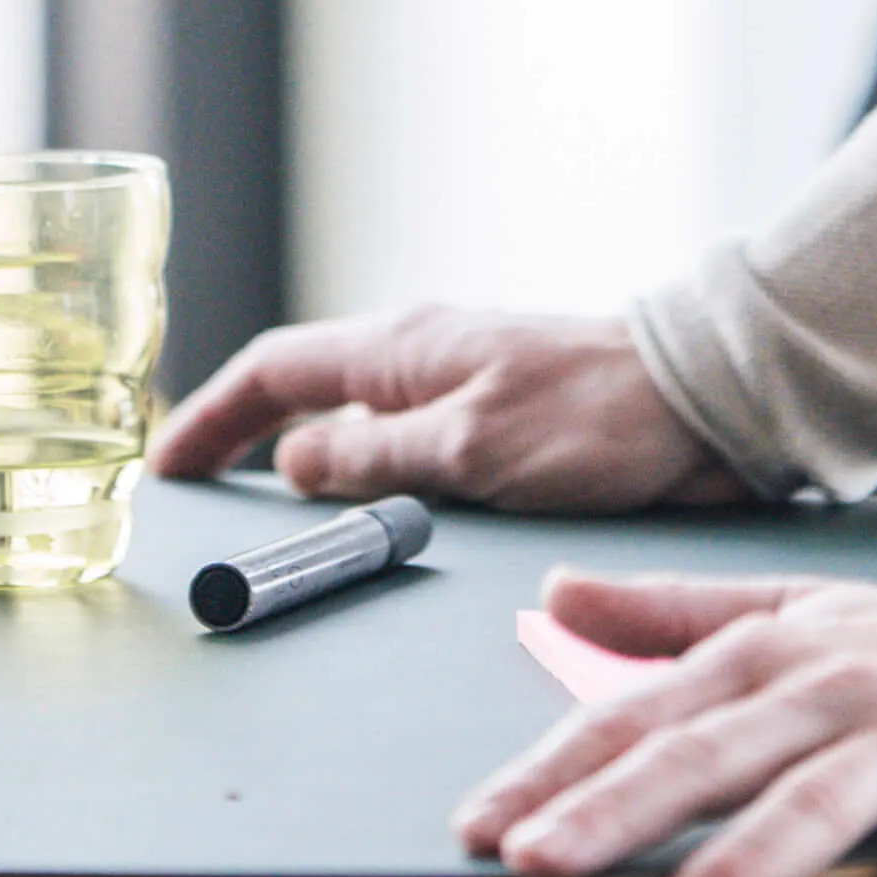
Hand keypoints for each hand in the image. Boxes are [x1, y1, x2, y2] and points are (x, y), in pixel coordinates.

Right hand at [143, 305, 733, 508]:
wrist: (708, 404)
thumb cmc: (599, 418)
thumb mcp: (472, 449)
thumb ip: (379, 458)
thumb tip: (297, 464)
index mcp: (403, 348)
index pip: (275, 373)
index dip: (213, 419)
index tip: (168, 467)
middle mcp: (423, 360)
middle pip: (307, 398)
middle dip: (248, 443)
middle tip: (206, 504)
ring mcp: (462, 390)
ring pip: (360, 428)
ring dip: (312, 470)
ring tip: (277, 527)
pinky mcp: (503, 425)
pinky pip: (411, 452)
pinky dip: (373, 483)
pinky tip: (377, 523)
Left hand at [459, 554, 876, 876]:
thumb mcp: (800, 614)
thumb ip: (675, 615)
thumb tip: (554, 599)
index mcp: (775, 648)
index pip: (648, 712)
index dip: (561, 768)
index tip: (478, 826)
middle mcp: (839, 684)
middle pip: (713, 750)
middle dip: (616, 808)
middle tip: (532, 862)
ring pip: (821, 802)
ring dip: (744, 864)